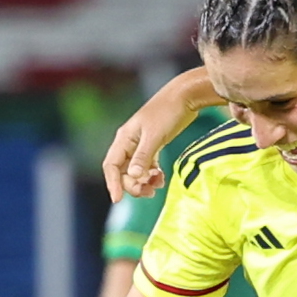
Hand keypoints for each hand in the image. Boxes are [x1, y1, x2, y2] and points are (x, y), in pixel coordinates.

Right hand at [100, 84, 202, 201]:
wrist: (185, 96)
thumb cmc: (168, 112)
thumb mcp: (154, 136)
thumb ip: (143, 157)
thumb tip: (133, 176)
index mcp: (124, 138)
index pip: (111, 165)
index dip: (113, 183)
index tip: (118, 200)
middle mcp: (129, 143)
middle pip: (123, 172)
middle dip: (133, 185)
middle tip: (148, 193)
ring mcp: (140, 145)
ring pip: (135, 171)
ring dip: (143, 182)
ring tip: (157, 186)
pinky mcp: (153, 146)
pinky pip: (147, 167)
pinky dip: (152, 176)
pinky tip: (161, 179)